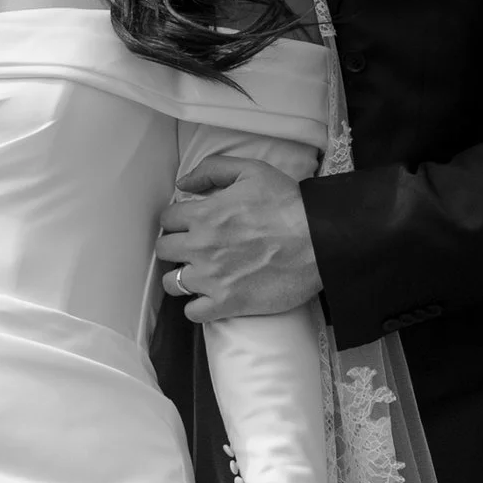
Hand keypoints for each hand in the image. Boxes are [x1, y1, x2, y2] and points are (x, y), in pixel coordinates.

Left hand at [159, 160, 321, 322]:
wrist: (319, 240)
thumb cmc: (288, 204)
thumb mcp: (252, 171)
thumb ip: (212, 170)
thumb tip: (183, 182)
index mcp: (203, 215)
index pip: (167, 219)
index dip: (177, 221)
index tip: (190, 225)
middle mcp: (200, 247)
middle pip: (164, 250)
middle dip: (176, 247)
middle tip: (194, 248)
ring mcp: (211, 278)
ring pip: (171, 283)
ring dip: (181, 278)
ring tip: (198, 275)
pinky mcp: (227, 303)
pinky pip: (192, 313)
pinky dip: (197, 307)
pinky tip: (208, 299)